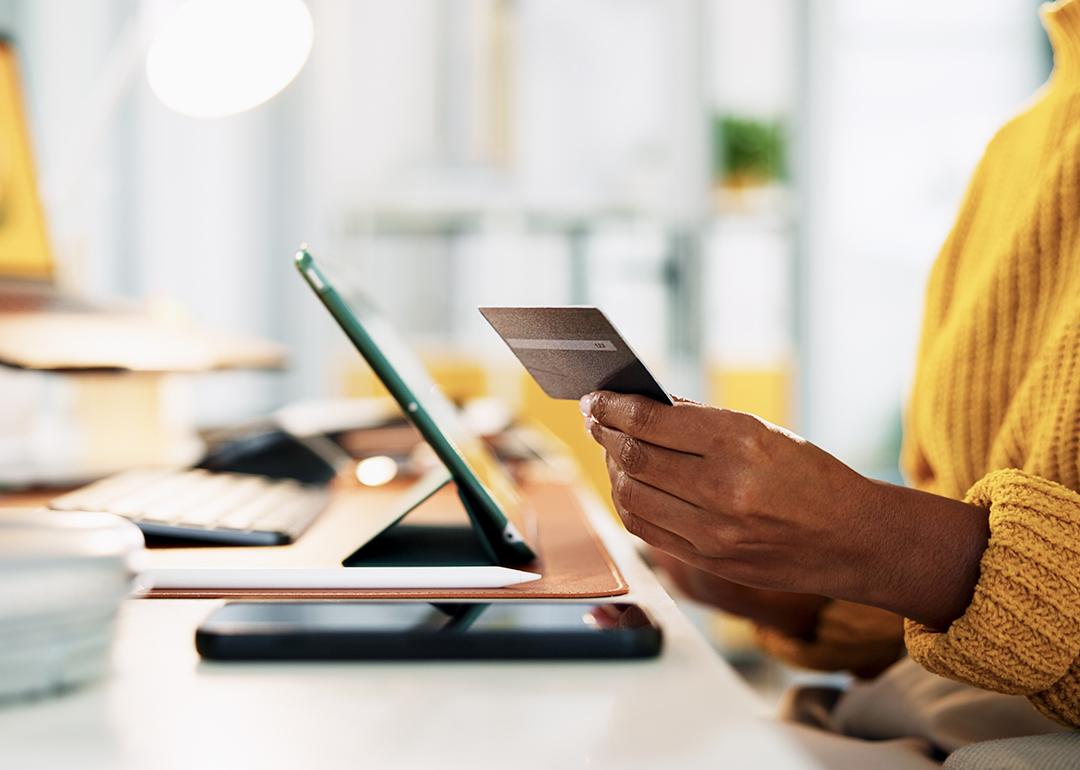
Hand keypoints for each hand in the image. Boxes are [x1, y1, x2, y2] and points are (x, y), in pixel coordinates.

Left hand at [582, 391, 989, 629]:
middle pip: (633, 459)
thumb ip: (700, 422)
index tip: (596, 398)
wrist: (853, 539)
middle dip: (604, 433)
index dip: (613, 407)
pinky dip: (629, 502)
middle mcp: (723, 489)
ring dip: (612, 469)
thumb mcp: (763, 433)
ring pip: (632, 496)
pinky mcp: (708, 562)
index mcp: (740, 443)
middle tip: (594, 418)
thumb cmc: (810, 476)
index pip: (650, 422)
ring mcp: (713, 532)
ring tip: (611, 449)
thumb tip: (641, 407)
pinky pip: (645, 529)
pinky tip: (628, 484)